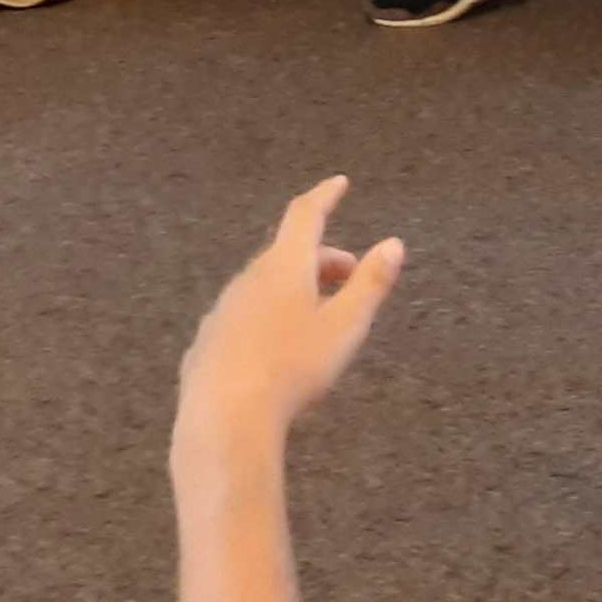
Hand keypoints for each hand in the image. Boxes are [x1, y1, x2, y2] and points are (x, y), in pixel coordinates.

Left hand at [173, 177, 407, 462]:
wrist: (225, 417)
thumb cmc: (292, 368)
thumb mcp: (345, 328)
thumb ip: (370, 285)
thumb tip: (393, 244)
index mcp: (284, 267)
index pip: (306, 216)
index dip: (325, 196)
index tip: (339, 183)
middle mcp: (249, 279)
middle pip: (287, 254)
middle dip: (321, 258)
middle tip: (349, 277)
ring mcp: (223, 311)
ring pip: (263, 286)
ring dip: (293, 289)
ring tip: (317, 317)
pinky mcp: (208, 344)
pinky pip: (243, 319)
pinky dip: (266, 319)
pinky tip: (276, 352)